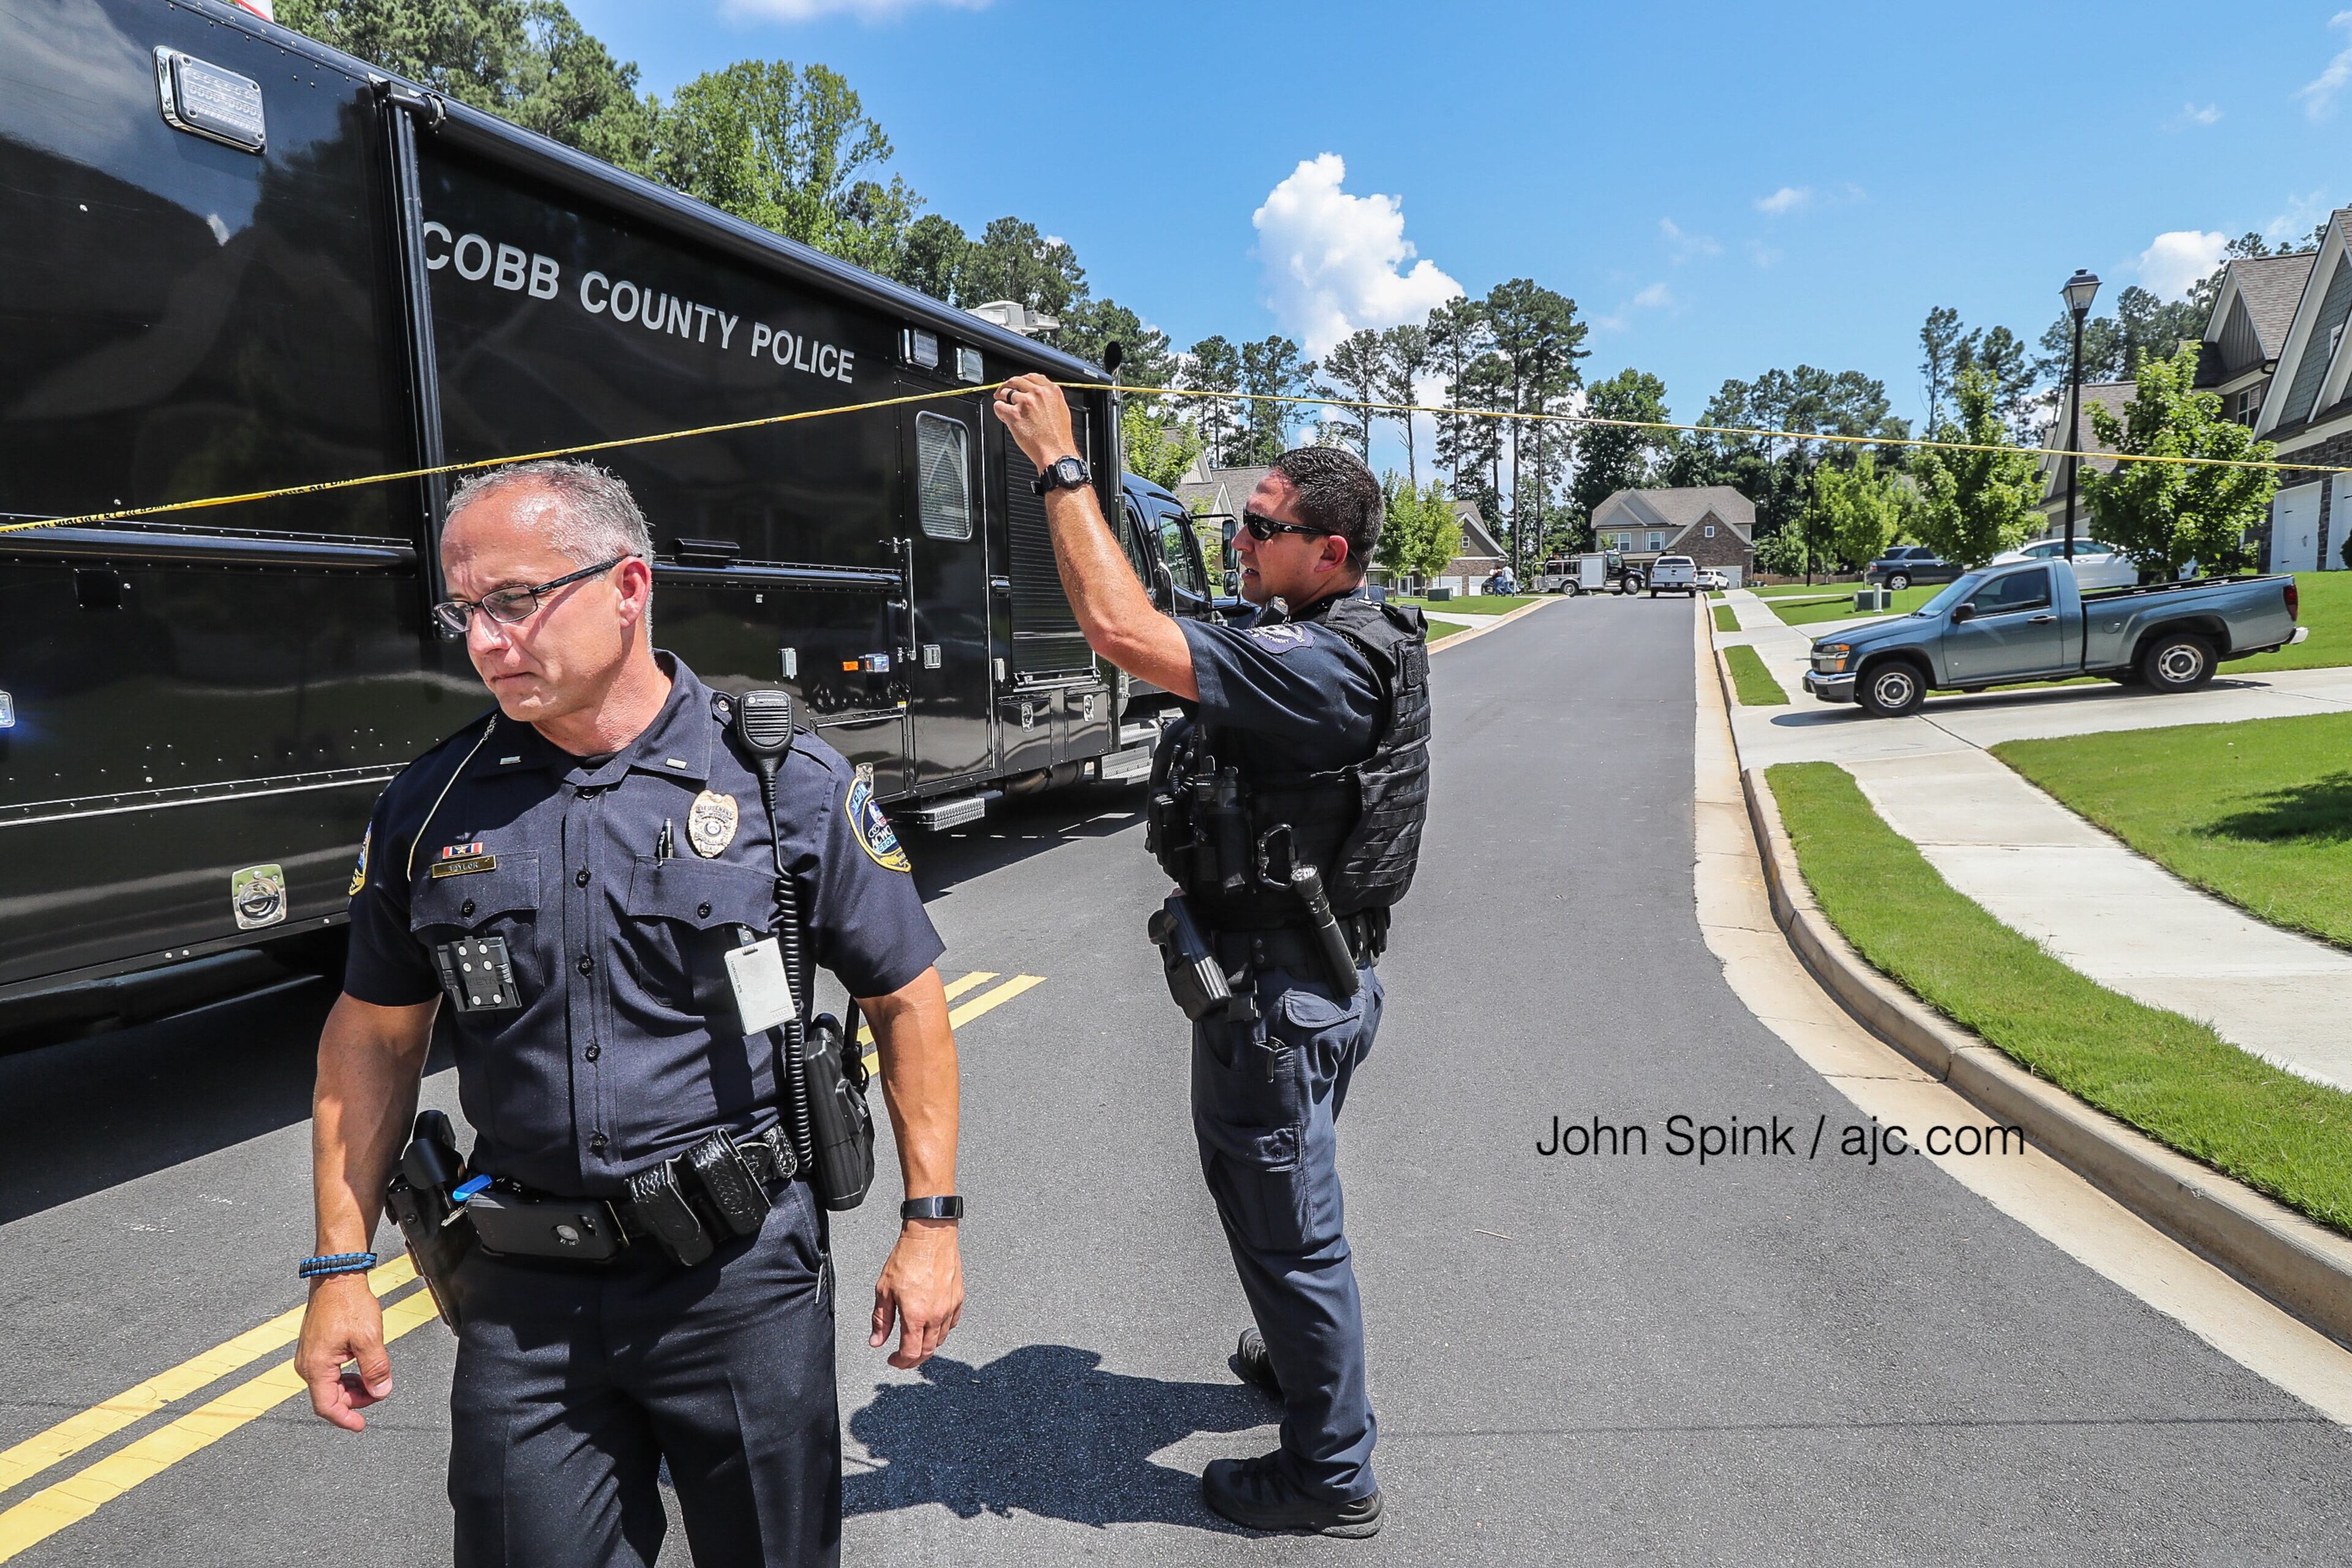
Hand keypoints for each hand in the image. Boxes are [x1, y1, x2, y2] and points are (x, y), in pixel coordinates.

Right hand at [296, 1274, 391, 1431]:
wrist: (337, 1277)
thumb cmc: (349, 1303)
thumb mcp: (369, 1338)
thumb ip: (376, 1368)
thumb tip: (381, 1391)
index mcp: (316, 1366)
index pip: (327, 1406)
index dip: (345, 1419)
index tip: (361, 1425)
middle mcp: (307, 1365)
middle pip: (329, 1397)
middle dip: (355, 1400)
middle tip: (379, 1391)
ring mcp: (308, 1356)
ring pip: (330, 1385)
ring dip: (352, 1388)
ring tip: (374, 1378)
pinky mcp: (315, 1348)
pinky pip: (329, 1372)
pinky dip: (347, 1376)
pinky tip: (363, 1368)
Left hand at [870, 1219, 962, 1368]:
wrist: (930, 1236)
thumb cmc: (907, 1258)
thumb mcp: (884, 1290)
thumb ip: (881, 1320)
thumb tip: (877, 1341)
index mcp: (915, 1315)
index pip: (911, 1353)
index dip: (900, 1362)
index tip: (893, 1360)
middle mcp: (936, 1315)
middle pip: (928, 1351)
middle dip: (913, 1360)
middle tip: (903, 1357)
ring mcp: (950, 1307)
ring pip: (942, 1339)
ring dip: (928, 1346)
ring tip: (915, 1341)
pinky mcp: (958, 1298)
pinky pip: (952, 1323)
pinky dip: (942, 1330)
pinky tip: (932, 1325)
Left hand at [993, 374, 1077, 472]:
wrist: (1056, 451)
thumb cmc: (1058, 436)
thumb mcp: (1060, 409)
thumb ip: (1048, 397)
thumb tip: (1036, 391)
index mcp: (1051, 390)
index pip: (1031, 377)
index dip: (1021, 381)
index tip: (1017, 386)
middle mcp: (1038, 393)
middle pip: (1015, 381)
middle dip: (1007, 387)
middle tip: (1002, 393)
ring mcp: (1025, 402)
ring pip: (1004, 392)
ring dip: (1002, 400)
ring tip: (1006, 409)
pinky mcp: (1014, 414)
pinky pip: (999, 406)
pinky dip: (999, 411)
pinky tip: (1005, 418)